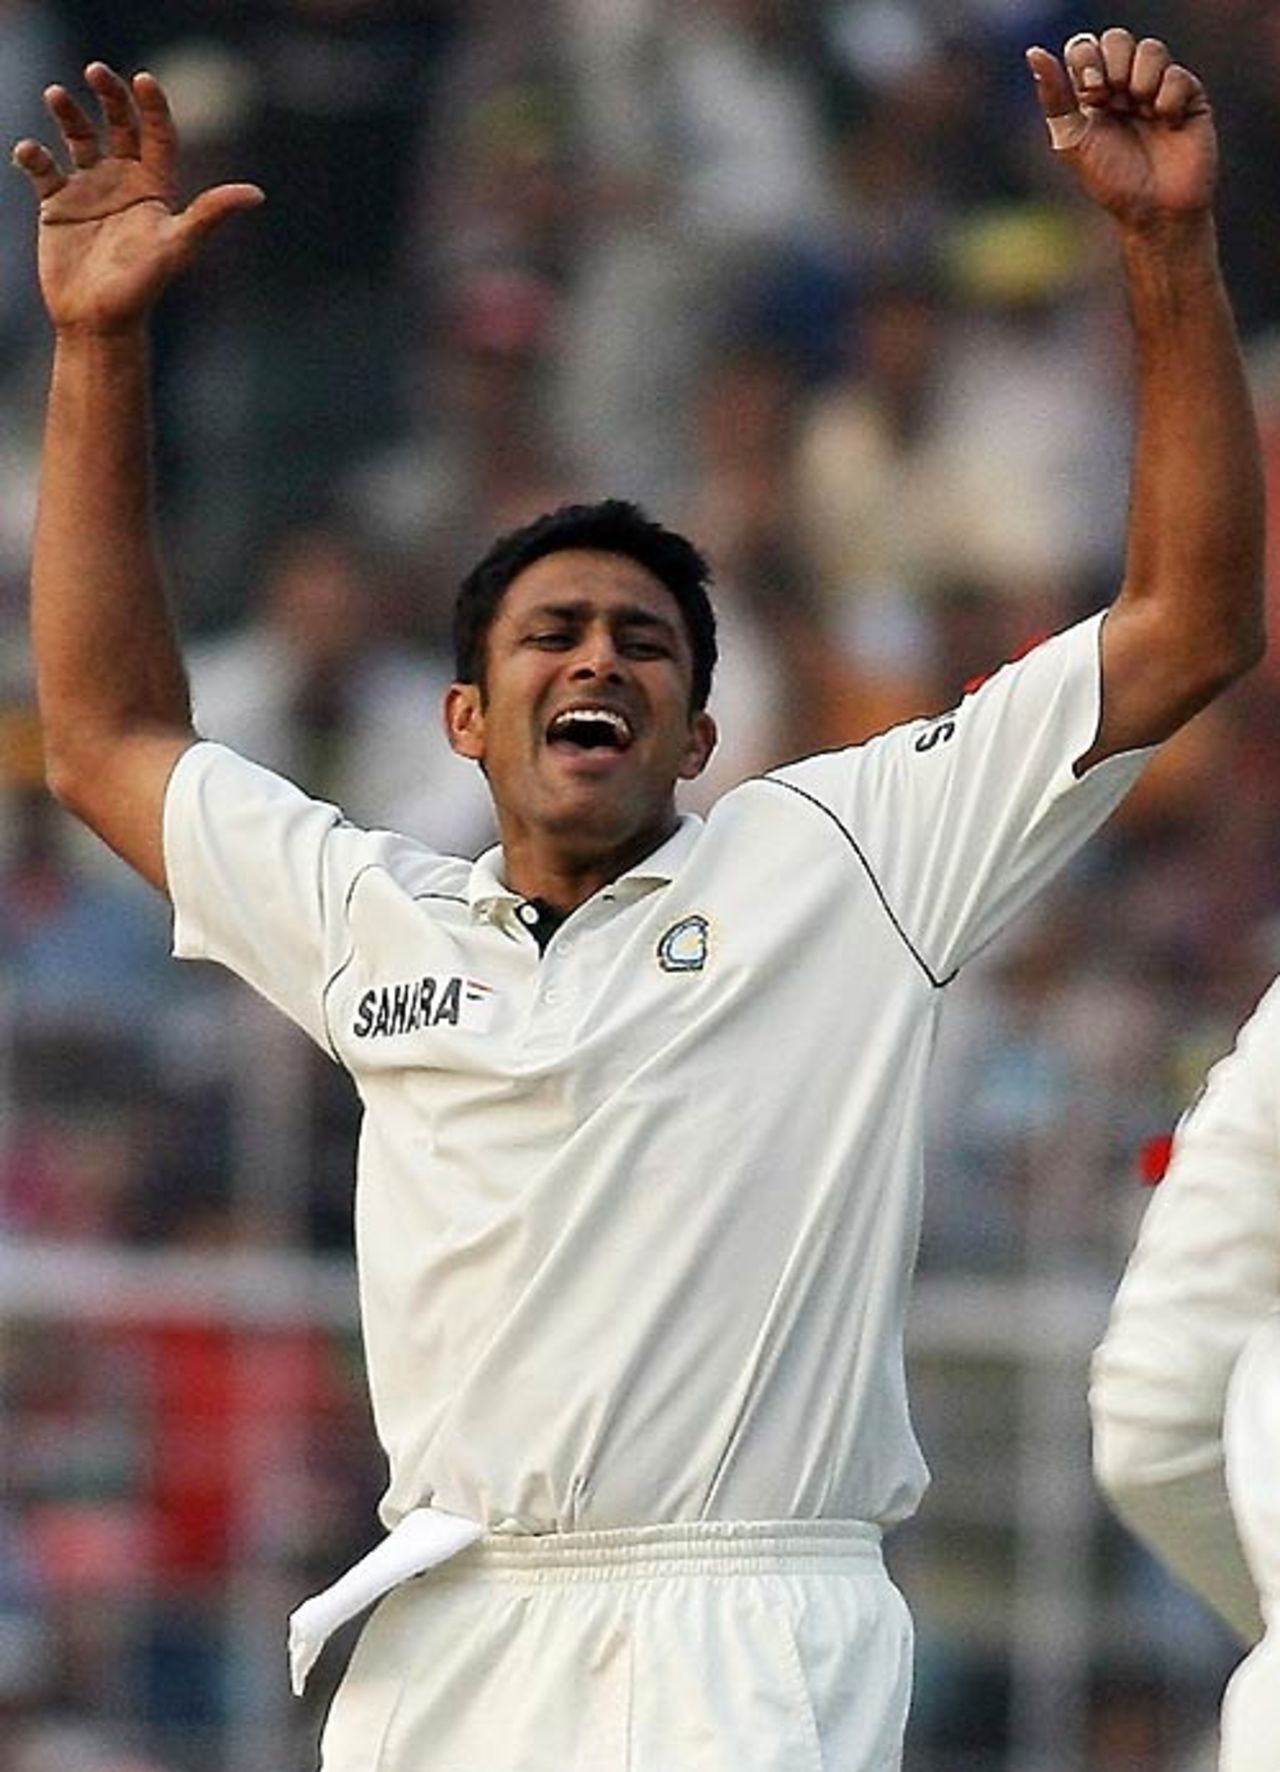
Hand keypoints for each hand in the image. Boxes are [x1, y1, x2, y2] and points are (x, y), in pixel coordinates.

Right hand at [11, 62, 262, 334]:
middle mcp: (123, 182)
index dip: (153, 106)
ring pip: (78, 137)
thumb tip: (257, 193)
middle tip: (96, 71)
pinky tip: (30, 152)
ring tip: (57, 94)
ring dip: (68, 114)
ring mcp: (89, 190)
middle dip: (109, 95)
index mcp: (155, 187)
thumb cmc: (143, 287)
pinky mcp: (57, 204)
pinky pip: (43, 169)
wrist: (101, 321)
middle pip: (118, 125)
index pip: (157, 134)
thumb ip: (212, 214)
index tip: (144, 79)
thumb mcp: (179, 245)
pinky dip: (34, 156)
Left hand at [1026, 28, 1215, 229]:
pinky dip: (1167, 99)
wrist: (1153, 210)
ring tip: (1141, 111)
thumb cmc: (1111, 181)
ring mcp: (1158, 89)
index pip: (1086, 47)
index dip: (1086, 59)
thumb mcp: (1073, 138)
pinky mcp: (1189, 97)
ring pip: (1150, 50)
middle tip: (1113, 98)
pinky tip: (1166, 123)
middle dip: (1113, 65)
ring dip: (1140, 80)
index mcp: (1094, 93)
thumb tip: (1033, 52)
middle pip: (1117, 39)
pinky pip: (1178, 75)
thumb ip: (1055, 96)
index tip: (1090, 91)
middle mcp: (1125, 86)